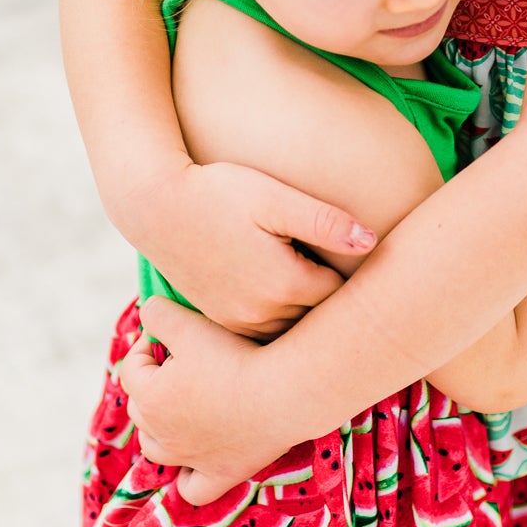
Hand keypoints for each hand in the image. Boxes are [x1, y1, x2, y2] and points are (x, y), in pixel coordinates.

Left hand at [122, 298, 288, 503]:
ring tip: (183, 407)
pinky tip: (196, 461)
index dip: (146, 347)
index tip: (169, 336)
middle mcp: (162, 435)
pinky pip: (192, 488)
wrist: (285, 392)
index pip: (131, 367)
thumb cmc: (237, 356)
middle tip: (184, 363)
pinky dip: (187, 476)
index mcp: (149, 398)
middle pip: (140, 407)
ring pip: (155, 447)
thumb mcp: (190, 323)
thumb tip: (147, 312)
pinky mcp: (220, 474)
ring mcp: (190, 459)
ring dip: (160, 427)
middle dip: (154, 383)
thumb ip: (159, 314)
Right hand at [131, 160, 372, 338]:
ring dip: (309, 314)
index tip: (372, 264)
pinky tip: (288, 296)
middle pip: (320, 318)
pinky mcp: (222, 320)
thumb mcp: (273, 198)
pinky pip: (266, 333)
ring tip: (326, 288)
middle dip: (338, 303)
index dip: (359, 280)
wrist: (154, 207)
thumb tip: (372, 240)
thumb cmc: (216, 192)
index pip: (343, 295)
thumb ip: (324, 220)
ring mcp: (239, 322)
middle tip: (359, 280)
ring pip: (293, 330)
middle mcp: (263, 313)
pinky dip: (281, 319)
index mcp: (285, 284)